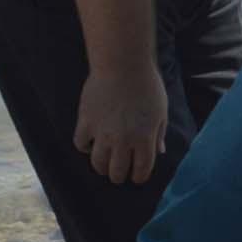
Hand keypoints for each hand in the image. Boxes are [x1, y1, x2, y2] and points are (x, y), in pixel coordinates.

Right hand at [75, 66, 169, 185]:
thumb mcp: (161, 110)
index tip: (136, 176)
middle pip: (117, 172)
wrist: (123, 64)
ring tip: (104, 163)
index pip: (141, 170)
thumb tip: (160, 152)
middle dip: (119, 176)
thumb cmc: (147, 85)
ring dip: (102, 167)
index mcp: (145, 138)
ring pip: (98, 164)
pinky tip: (91, 143)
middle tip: (118, 173)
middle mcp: (123, 140)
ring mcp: (103, 132)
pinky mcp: (86, 121)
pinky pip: (81, 144)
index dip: (139, 177)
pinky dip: (85, 147)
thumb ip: (159, 134)